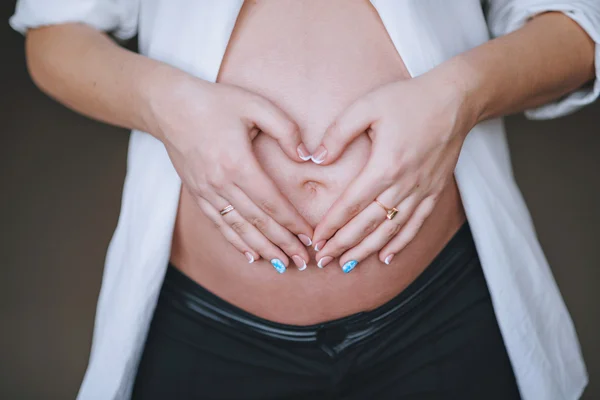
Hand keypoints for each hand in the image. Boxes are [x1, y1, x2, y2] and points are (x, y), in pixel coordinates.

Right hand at [148, 74, 313, 271]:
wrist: (169, 106)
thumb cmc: (216, 102)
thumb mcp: (255, 105)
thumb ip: (285, 129)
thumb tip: (306, 156)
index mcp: (238, 163)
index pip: (272, 203)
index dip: (292, 223)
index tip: (310, 237)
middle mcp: (221, 183)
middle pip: (258, 222)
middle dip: (283, 243)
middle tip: (304, 261)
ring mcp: (207, 191)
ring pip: (238, 228)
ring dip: (263, 249)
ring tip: (283, 264)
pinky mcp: (198, 194)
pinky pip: (219, 224)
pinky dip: (236, 242)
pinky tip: (251, 255)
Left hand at [311, 71, 475, 271]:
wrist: (456, 99)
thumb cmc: (409, 99)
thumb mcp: (367, 106)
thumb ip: (338, 133)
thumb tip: (316, 159)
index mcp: (384, 166)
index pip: (351, 204)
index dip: (332, 225)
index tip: (316, 240)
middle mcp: (404, 184)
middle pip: (368, 224)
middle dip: (343, 244)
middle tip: (324, 260)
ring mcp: (422, 190)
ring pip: (391, 230)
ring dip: (367, 249)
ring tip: (347, 264)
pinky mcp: (435, 191)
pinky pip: (416, 224)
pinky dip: (401, 243)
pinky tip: (386, 257)